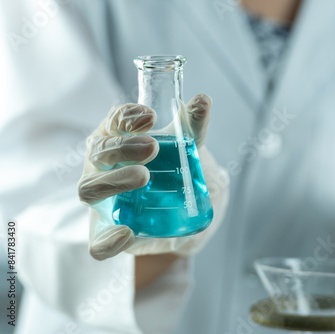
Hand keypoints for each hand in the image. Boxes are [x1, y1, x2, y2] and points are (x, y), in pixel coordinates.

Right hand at [78, 94, 229, 260]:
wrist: (185, 214)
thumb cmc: (177, 172)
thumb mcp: (188, 149)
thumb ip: (193, 126)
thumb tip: (203, 99)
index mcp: (118, 139)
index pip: (114, 122)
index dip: (126, 116)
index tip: (151, 116)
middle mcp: (102, 167)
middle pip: (98, 152)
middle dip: (122, 146)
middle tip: (151, 147)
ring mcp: (103, 201)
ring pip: (89, 189)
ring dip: (113, 181)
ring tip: (143, 177)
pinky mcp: (109, 234)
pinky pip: (98, 242)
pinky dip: (107, 239)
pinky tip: (126, 232)